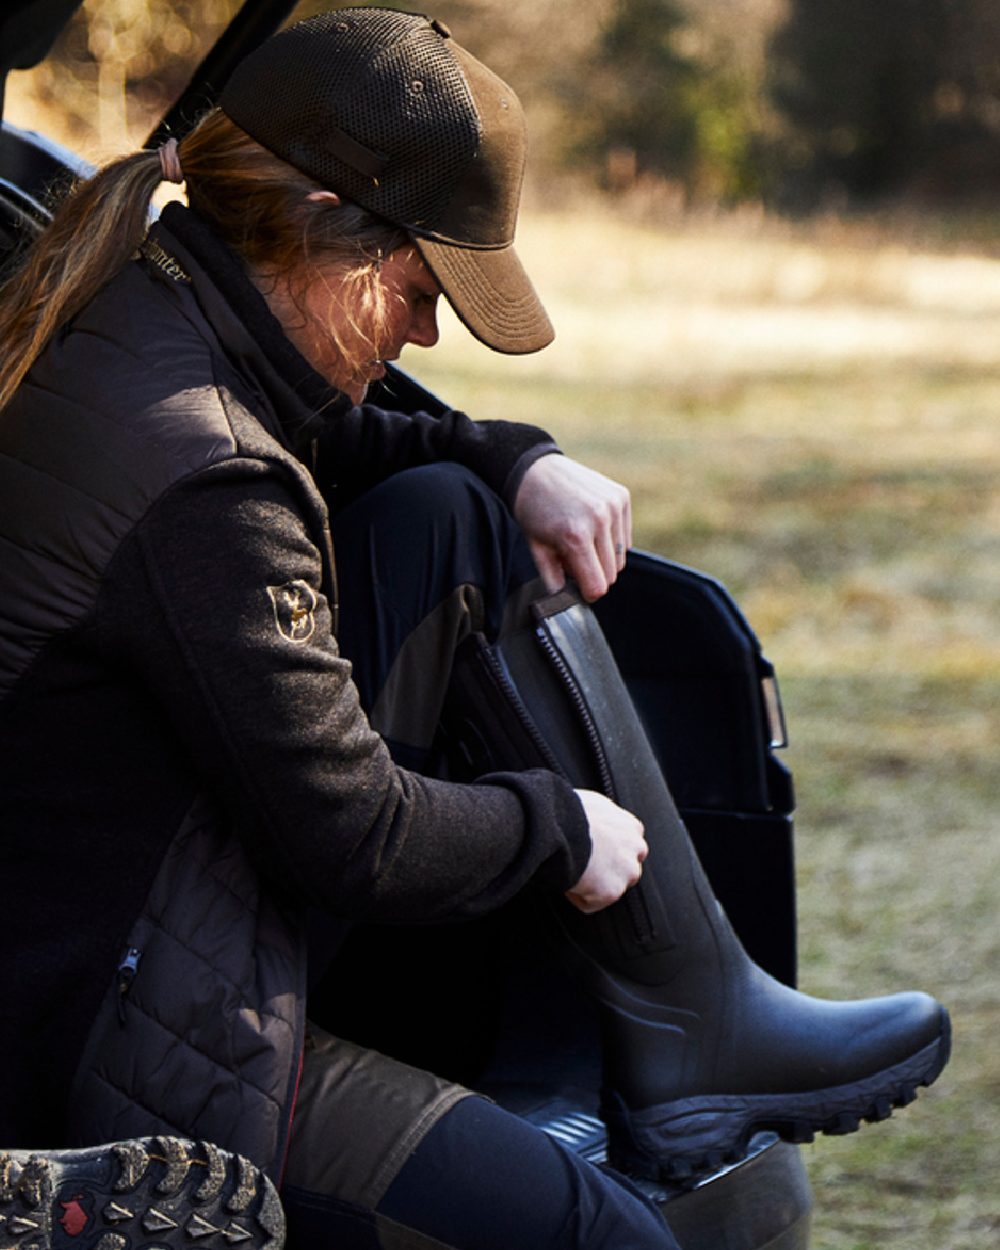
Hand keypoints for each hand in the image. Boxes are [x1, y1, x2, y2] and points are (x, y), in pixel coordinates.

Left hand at [513, 454, 631, 601]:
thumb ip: (554, 580)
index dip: (587, 592)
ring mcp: (613, 506)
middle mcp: (599, 519)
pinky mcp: (621, 497)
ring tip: (582, 543)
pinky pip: (625, 536)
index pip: (598, 586)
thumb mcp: (536, 549)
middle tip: (574, 561)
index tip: (578, 587)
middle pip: (611, 574)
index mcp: (575, 536)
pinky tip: (593, 527)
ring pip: (621, 557)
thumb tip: (567, 601)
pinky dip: (612, 539)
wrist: (535, 470)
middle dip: (594, 574)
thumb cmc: (533, 511)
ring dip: (604, 558)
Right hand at [565, 789, 646, 913]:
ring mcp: (627, 872)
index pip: (627, 847)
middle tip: (580, 865)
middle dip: (605, 872)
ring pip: (610, 888)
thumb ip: (605, 816)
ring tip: (571, 871)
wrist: (560, 826)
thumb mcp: (594, 804)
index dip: (605, 851)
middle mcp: (636, 849)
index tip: (589, 850)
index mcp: (632, 827)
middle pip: (625, 870)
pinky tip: (566, 880)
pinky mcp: (612, 891)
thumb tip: (596, 819)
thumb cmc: (569, 812)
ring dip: (592, 886)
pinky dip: (577, 897)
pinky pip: (590, 903)